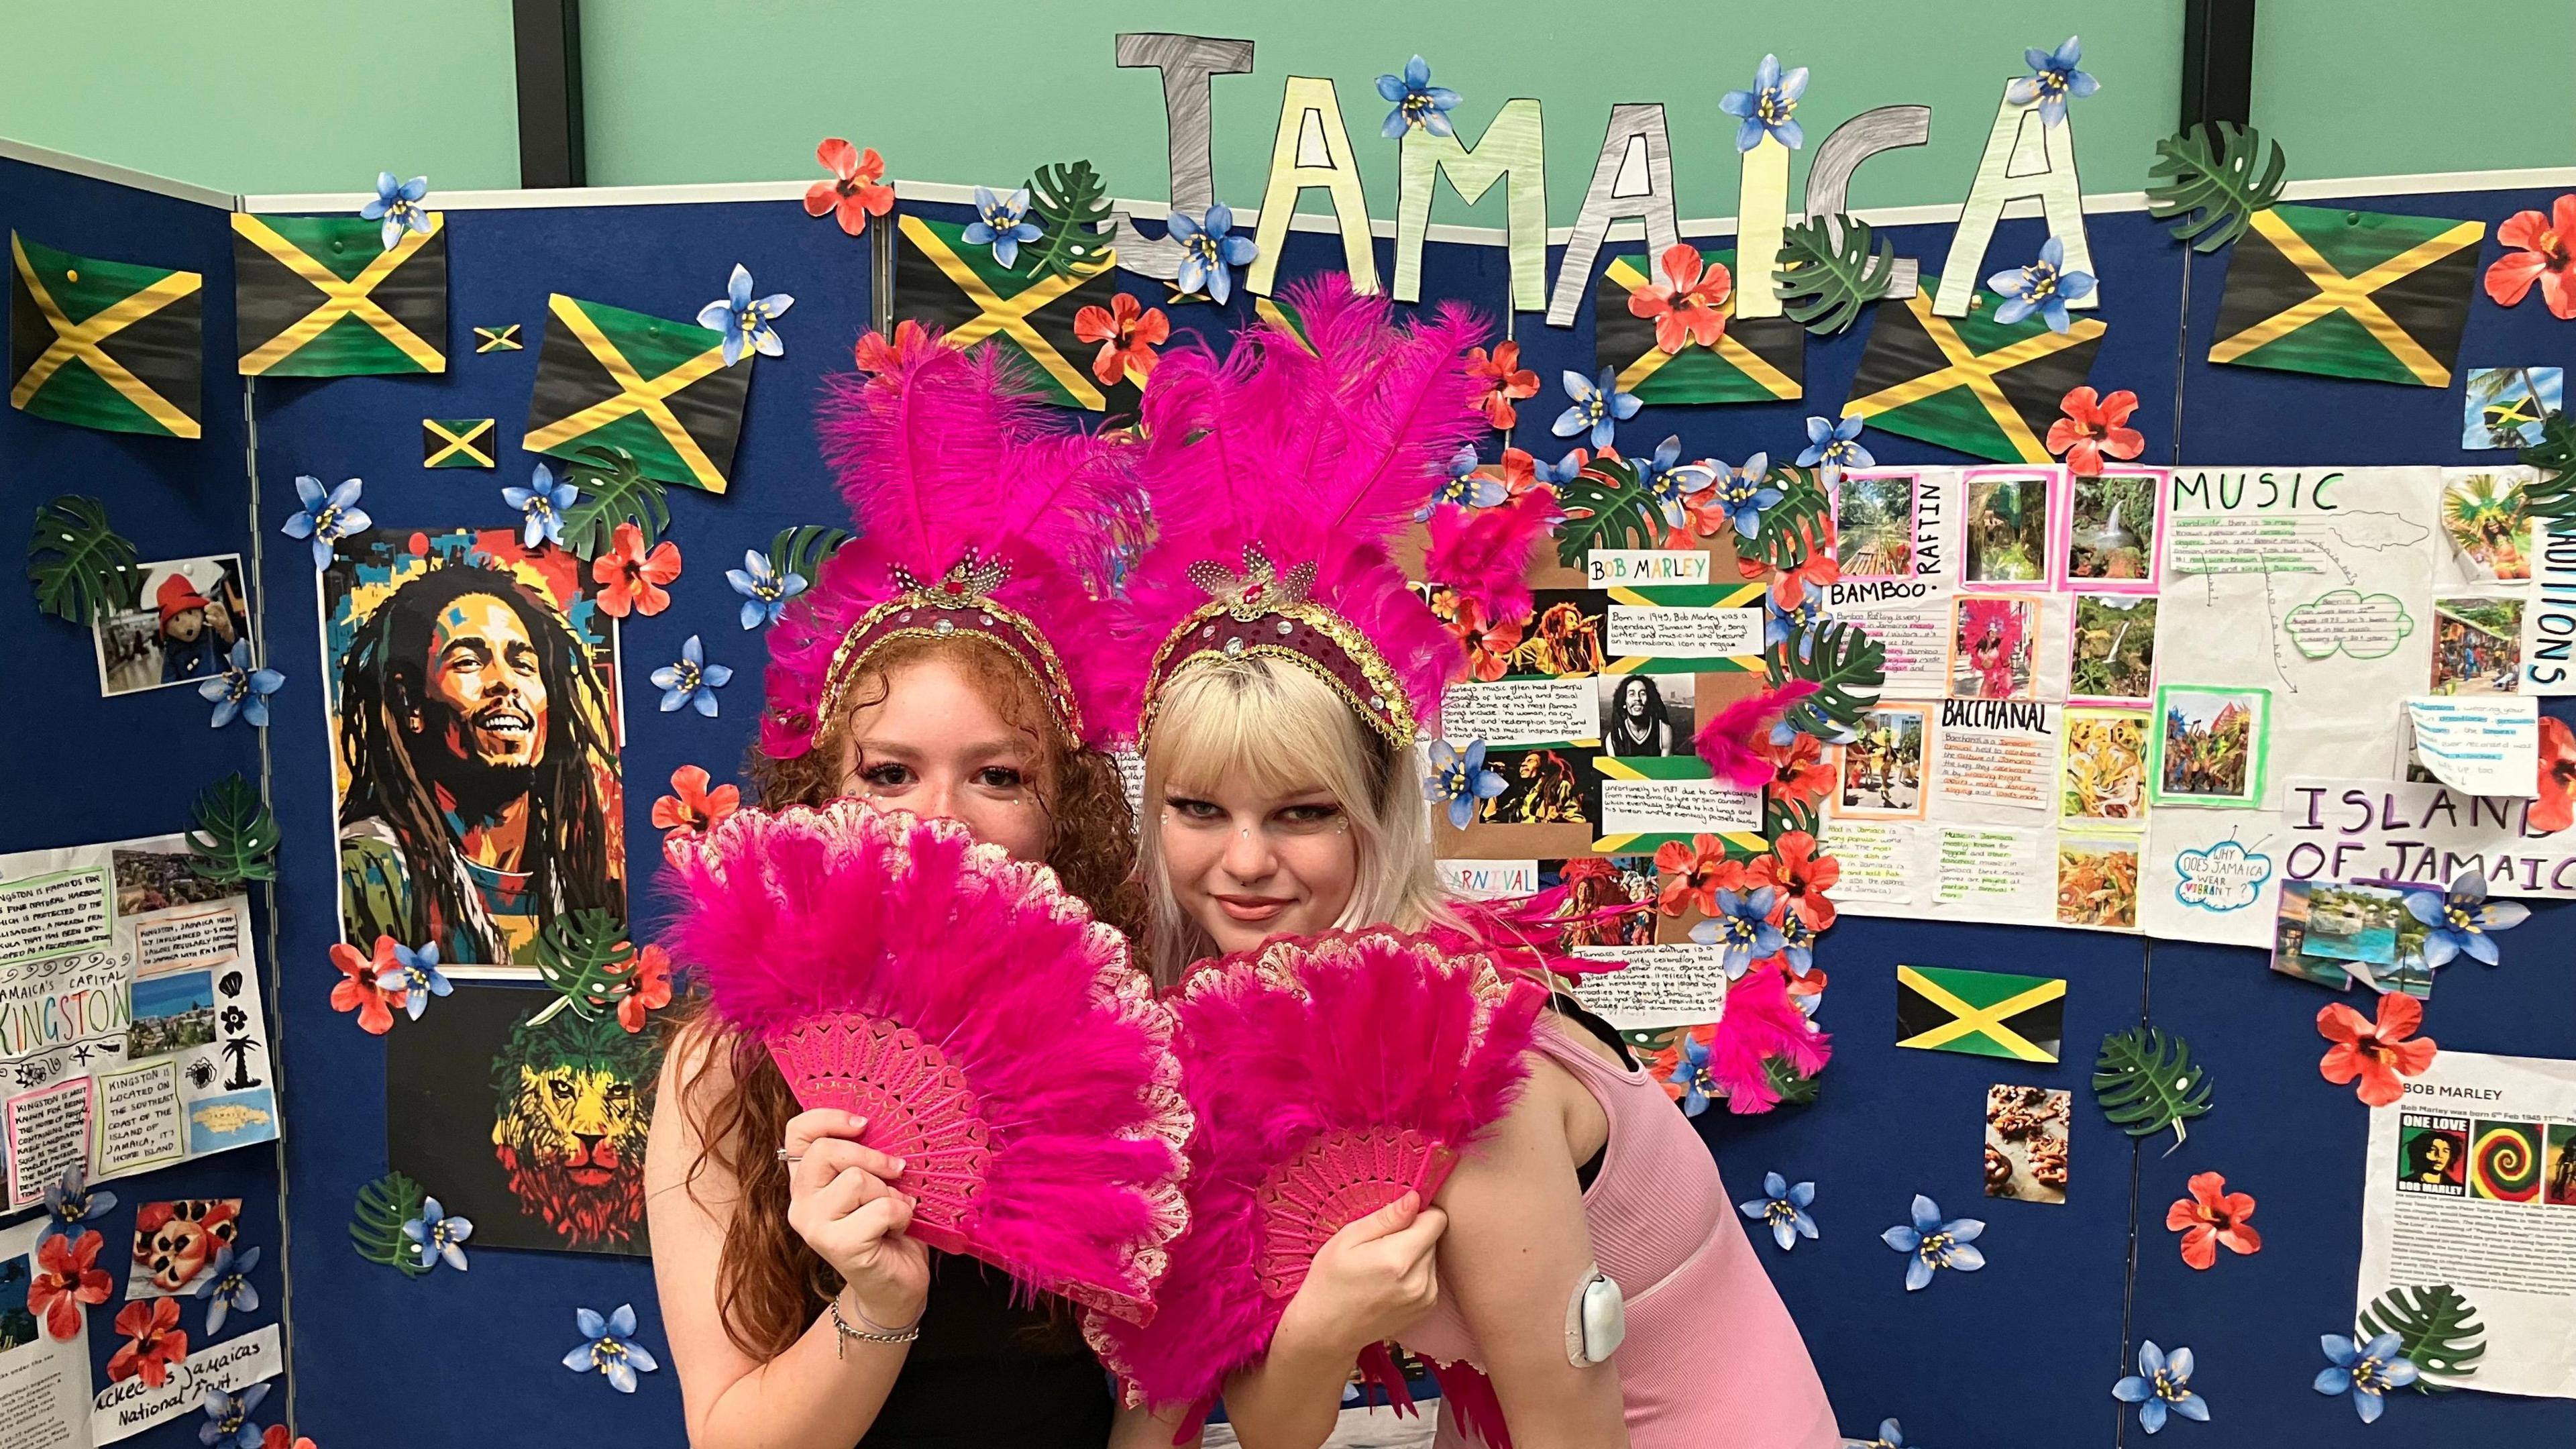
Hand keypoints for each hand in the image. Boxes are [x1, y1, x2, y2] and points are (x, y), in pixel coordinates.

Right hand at [782, 1109, 929, 1328]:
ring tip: (894, 1210)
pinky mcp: (839, 1246)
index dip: (828, 1118)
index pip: (797, 1133)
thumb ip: (864, 1155)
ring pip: (857, 1179)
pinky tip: (898, 1228)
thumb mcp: (873, 1183)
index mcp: (806, 1180)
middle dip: (872, 1156)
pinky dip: (901, 1213)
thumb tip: (881, 1119)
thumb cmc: (886, 1227)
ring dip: (889, 1192)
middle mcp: (800, 1202)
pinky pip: (881, 1208)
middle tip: (896, 1169)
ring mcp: (814, 1226)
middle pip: (826, 1151)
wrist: (895, 1285)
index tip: (864, 1123)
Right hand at [1274, 1191, 1447, 1358]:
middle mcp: (1419, 1280)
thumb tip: (1415, 1198)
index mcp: (1399, 1258)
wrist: (1327, 1330)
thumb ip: (1386, 1218)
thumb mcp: (1347, 1239)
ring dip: (1415, 1254)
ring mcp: (1425, 1297)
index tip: (1398, 1218)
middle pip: (1434, 1238)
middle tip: (1381, 1245)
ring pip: (1433, 1256)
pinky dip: (1416, 1273)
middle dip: (1414, 1234)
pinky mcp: (1426, 1308)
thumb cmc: (1329, 1280)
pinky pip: (1431, 1275)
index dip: (1419, 1212)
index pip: (1437, 1219)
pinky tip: (1390, 1281)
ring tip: (1383, 1265)